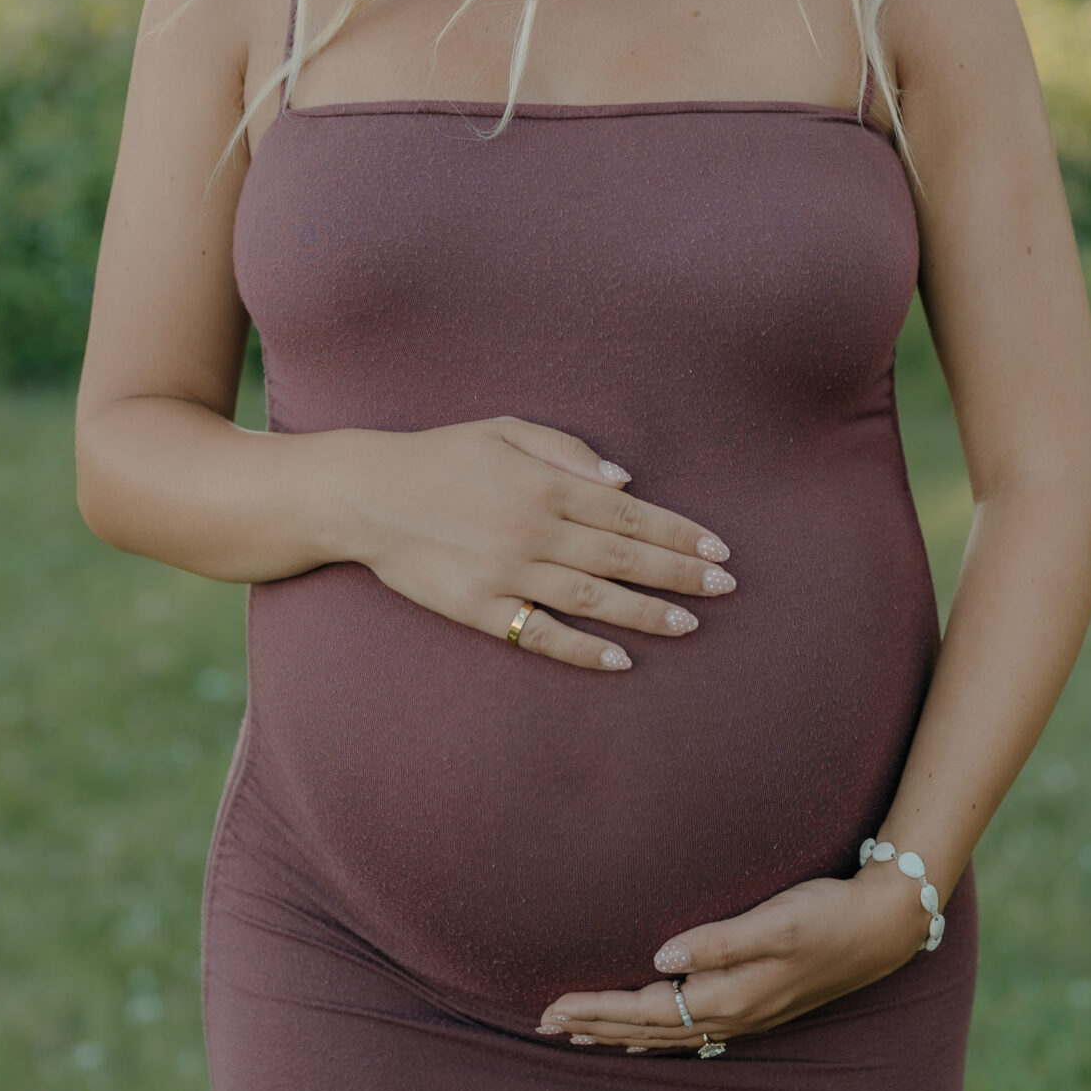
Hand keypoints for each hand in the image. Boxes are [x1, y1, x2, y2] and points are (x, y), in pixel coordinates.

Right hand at [318, 416, 735, 672]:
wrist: (366, 495)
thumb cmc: (441, 455)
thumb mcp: (504, 429)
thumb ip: (567, 450)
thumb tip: (625, 480)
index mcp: (544, 485)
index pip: (630, 514)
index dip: (679, 533)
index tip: (718, 549)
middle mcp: (533, 531)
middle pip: (623, 558)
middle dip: (680, 574)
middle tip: (725, 588)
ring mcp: (507, 574)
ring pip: (593, 599)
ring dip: (647, 614)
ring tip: (690, 624)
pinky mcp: (479, 609)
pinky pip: (541, 634)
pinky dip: (583, 650)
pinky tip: (620, 660)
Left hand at [537, 863, 932, 1046]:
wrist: (882, 929)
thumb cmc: (826, 915)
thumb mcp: (777, 921)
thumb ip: (719, 941)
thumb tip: (660, 958)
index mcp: (728, 996)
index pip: (644, 1010)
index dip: (597, 1009)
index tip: (552, 1007)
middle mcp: (731, 1015)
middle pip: (647, 1029)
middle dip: (595, 1027)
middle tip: (544, 1025)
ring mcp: (744, 1016)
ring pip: (666, 1035)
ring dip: (619, 1034)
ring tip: (578, 1034)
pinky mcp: (754, 1005)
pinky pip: (690, 1032)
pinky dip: (656, 1037)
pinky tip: (642, 1040)